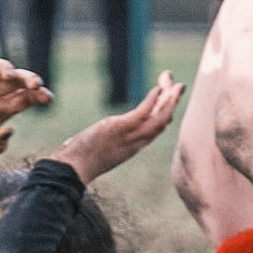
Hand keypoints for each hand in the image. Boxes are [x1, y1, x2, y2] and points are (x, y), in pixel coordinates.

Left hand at [53, 73, 183, 184]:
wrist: (73, 168)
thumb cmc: (81, 160)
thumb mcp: (100, 148)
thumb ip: (108, 139)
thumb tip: (101, 131)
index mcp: (134, 146)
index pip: (158, 128)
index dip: (167, 112)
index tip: (170, 97)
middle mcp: (137, 142)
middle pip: (164, 121)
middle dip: (173, 102)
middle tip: (179, 85)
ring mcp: (129, 135)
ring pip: (160, 118)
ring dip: (170, 100)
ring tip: (175, 84)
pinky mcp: (119, 128)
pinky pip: (142, 113)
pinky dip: (152, 101)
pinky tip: (157, 89)